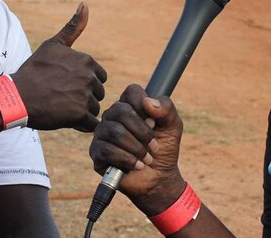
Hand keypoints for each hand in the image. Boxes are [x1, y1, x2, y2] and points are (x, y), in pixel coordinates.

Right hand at [12, 3, 106, 131]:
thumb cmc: (33, 70)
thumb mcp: (53, 45)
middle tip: (61, 97)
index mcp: (86, 60)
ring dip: (82, 111)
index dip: (84, 83)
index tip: (66, 84)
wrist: (16, 96)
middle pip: (98, 93)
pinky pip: (91, 123)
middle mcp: (89, 76)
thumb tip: (85, 4)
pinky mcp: (79, 115)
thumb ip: (73, 27)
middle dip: (84, 98)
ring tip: (61, 107)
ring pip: (94, 108)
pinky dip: (80, 124)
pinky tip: (65, 119)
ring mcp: (84, 95)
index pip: (99, 77)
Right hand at [89, 84, 185, 214]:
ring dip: (136, 148)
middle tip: (154, 146)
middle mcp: (112, 116)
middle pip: (121, 112)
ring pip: (114, 132)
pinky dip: (127, 159)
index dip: (144, 105)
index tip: (154, 122)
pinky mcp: (97, 152)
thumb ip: (166, 109)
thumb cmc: (164, 149)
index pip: (132, 91)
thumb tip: (147, 102)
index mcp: (130, 105)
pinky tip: (137, 166)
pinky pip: (106, 150)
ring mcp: (102, 133)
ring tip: (147, 158)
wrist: (159, 178)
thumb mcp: (173, 127)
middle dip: (143, 132)